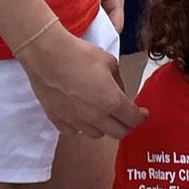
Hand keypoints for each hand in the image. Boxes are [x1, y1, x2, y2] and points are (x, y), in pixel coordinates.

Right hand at [20, 22, 146, 140]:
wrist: (46, 55)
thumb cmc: (79, 54)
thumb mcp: (109, 62)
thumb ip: (118, 82)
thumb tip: (119, 91)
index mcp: (111, 101)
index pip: (133, 119)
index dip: (141, 117)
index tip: (141, 113)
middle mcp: (95, 116)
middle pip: (118, 133)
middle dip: (126, 125)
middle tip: (125, 116)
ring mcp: (75, 121)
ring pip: (96, 135)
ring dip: (103, 127)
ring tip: (100, 115)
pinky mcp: (58, 120)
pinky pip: (73, 132)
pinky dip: (80, 127)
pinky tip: (79, 116)